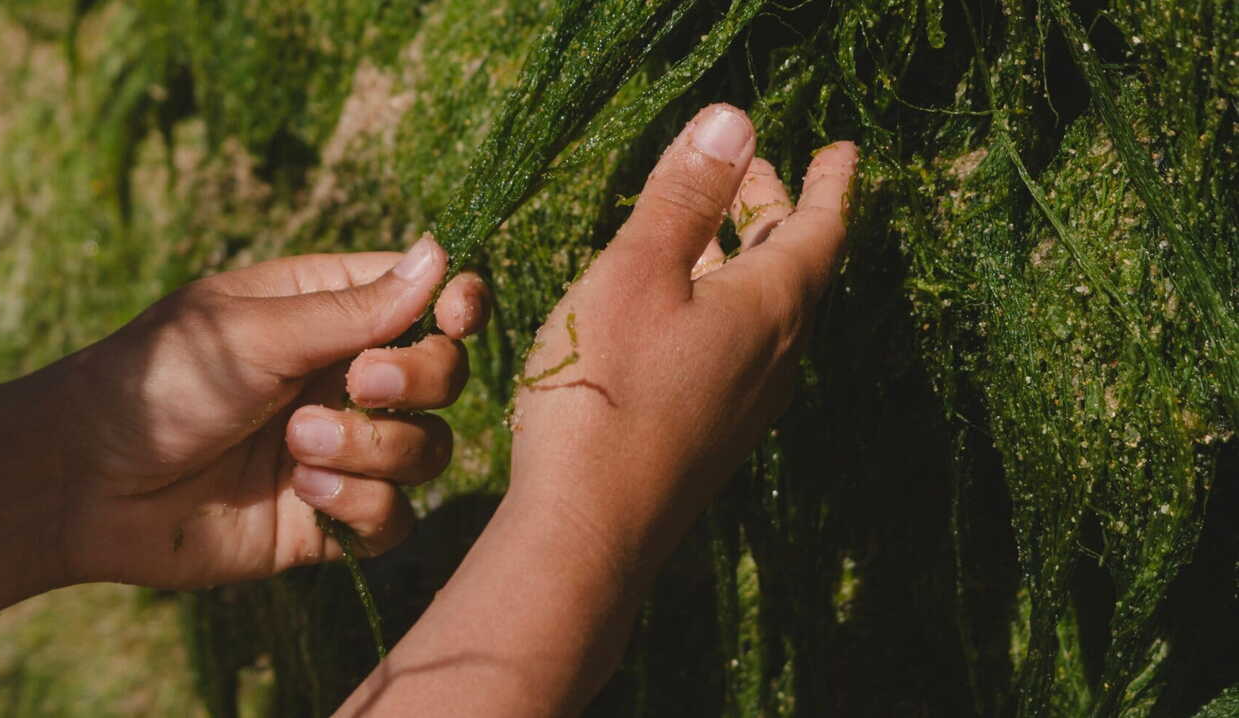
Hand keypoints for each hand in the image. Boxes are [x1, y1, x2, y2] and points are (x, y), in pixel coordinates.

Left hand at [52, 236, 489, 587]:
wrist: (84, 484)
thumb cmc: (157, 380)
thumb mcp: (255, 331)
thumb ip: (354, 309)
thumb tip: (441, 255)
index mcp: (328, 312)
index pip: (426, 298)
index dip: (458, 304)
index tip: (456, 315)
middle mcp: (344, 378)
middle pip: (445, 373)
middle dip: (417, 378)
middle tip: (358, 382)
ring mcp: (342, 450)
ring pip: (427, 449)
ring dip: (375, 447)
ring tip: (297, 449)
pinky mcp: (329, 518)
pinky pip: (394, 517)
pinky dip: (362, 506)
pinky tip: (306, 495)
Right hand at [509, 103, 856, 566]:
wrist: (587, 530)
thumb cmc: (606, 392)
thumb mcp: (638, 273)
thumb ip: (684, 196)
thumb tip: (736, 120)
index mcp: (770, 308)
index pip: (820, 228)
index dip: (830, 183)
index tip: (842, 150)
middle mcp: (774, 357)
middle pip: (792, 267)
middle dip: (774, 211)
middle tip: (754, 171)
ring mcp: (745, 403)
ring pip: (762, 311)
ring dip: (743, 258)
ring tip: (710, 231)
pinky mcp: (711, 435)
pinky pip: (736, 350)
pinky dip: (720, 306)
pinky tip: (677, 313)